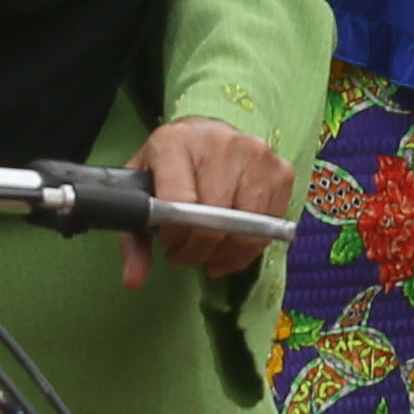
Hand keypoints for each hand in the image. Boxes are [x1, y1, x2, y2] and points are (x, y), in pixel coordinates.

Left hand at [128, 116, 296, 289]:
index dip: (174, 235)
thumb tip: (134, 280)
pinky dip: (248, 249)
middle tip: (184, 254)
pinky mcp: (281, 170)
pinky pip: (269, 228)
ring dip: (224, 252)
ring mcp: (257, 155)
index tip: (168, 241)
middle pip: (216, 219)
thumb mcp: (140, 190)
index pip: (180, 203)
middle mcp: (221, 142)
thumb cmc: (169, 164)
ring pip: (246, 229)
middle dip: (197, 250)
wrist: (204, 133)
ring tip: (205, 250)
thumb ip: (132, 238)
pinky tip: (229, 247)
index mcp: (176, 142)